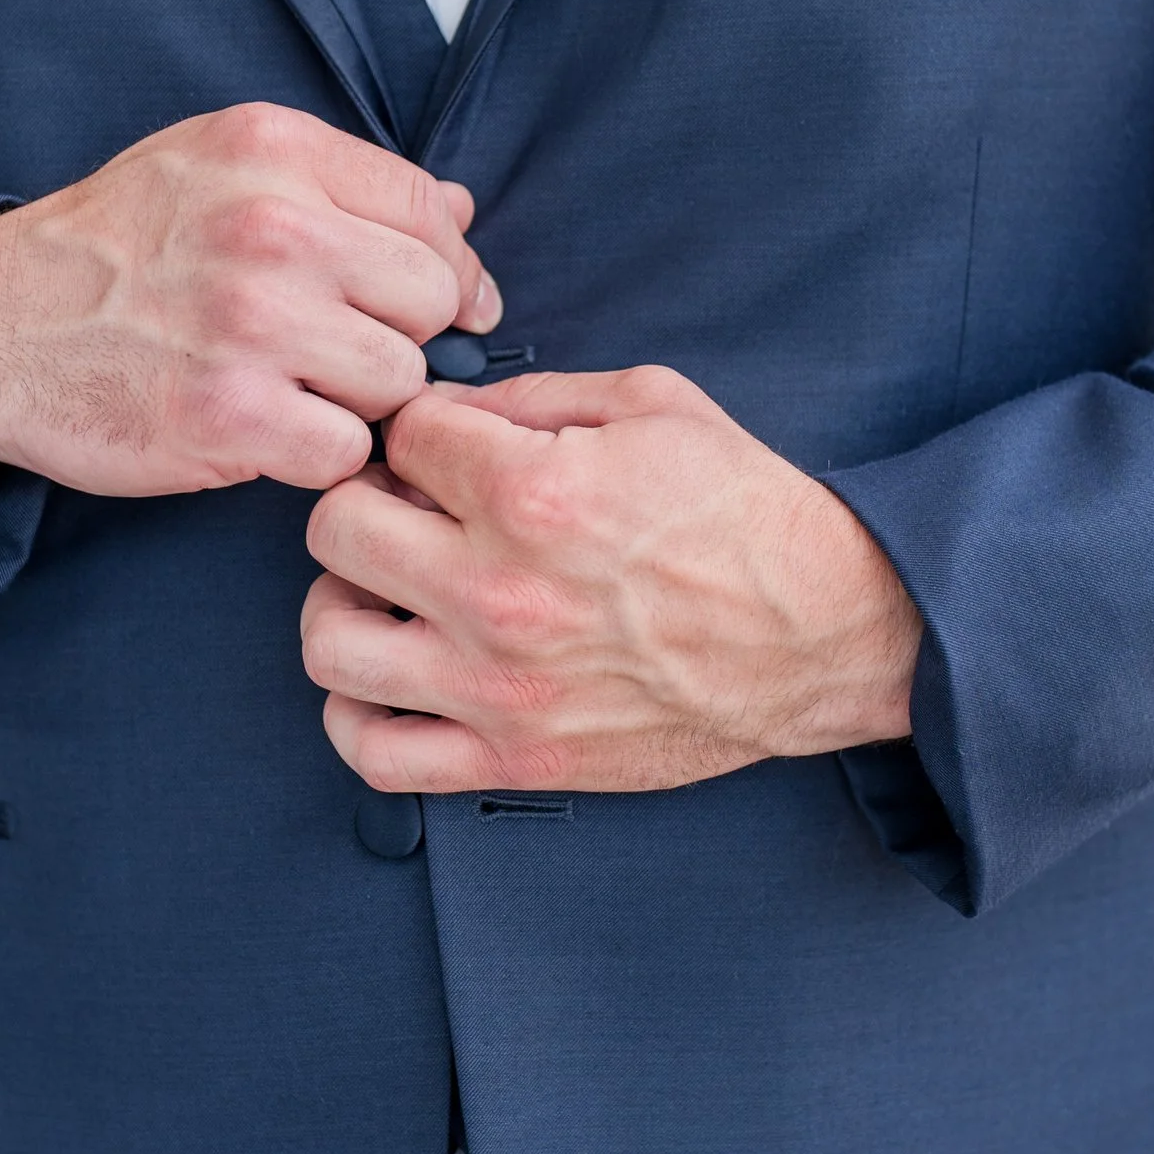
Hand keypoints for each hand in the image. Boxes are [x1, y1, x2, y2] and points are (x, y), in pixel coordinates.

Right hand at [0, 102, 500, 494]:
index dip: (446, 268)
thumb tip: (460, 216)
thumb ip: (337, 181)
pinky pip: (345, 450)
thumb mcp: (212, 165)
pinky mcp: (231, 416)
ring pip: (399, 381)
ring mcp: (253, 323)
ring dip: (357, 400)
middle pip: (431, 300)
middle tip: (332, 350)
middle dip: (397, 335)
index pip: (431, 211)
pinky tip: (266, 432)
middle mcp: (272, 226)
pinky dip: (316, 455)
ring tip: (290, 387)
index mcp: (273, 150)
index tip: (428, 305)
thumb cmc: (109, 249)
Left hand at [301, 366, 920, 793]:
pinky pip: (373, 753)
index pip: (400, 435)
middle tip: (404, 510)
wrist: (823, 631)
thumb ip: (532, 397)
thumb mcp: (652, 404)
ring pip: (329, 642)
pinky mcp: (514, 757)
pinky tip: (387, 678)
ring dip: (345, 602)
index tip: (445, 450)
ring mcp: (498, 684)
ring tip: (386, 591)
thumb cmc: (746, 519)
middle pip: (337, 529)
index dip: (421, 430)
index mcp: (531, 494)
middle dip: (365, 502)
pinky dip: (356, 716)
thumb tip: (449, 410)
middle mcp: (500, 592)